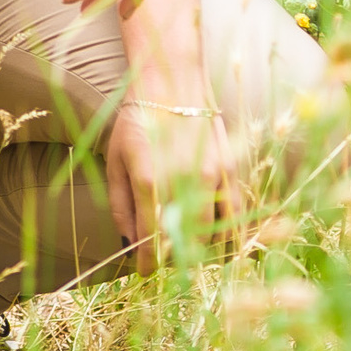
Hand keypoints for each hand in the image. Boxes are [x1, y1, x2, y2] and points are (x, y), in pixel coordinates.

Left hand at [104, 101, 237, 265]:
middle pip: (183, 243)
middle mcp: (181, 182)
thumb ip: (120, 205)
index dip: (148, 262)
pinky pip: (234, 213)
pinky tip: (219, 237)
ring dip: (201, 249)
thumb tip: (131, 242)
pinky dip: (228, 231)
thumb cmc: (137, 120)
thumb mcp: (116, 160)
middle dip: (173, 258)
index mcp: (148, 180)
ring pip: (212, 234)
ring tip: (190, 248)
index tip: (145, 270)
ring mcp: (209, 177)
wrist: (171, 80)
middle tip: (165, 258)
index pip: (151, 240)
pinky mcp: (229, 170)